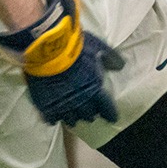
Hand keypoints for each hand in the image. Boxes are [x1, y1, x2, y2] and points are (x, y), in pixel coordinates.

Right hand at [0, 0, 123, 126]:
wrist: (47, 49)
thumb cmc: (75, 48)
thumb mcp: (98, 48)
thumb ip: (111, 58)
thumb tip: (121, 66)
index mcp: (95, 90)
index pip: (106, 108)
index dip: (110, 114)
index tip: (111, 118)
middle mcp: (80, 102)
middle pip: (88, 115)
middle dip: (90, 113)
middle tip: (90, 112)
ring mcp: (62, 105)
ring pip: (71, 120)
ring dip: (74, 117)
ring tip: (73, 115)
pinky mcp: (45, 105)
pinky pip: (51, 118)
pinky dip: (54, 118)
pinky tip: (54, 116)